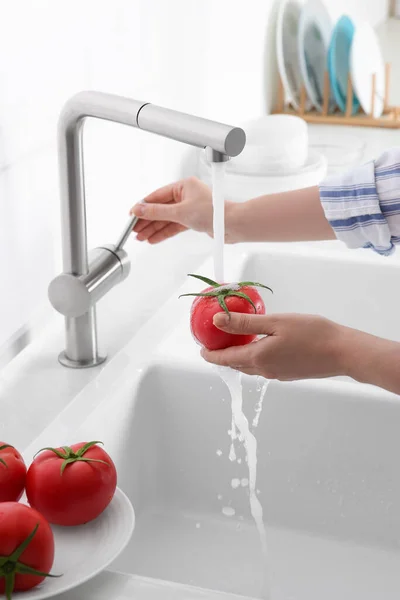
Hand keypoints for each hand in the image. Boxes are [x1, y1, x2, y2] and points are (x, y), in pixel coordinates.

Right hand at [131, 176, 232, 243]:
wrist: (231, 225)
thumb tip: (140, 210)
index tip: (132, 215)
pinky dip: (164, 232)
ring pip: (166, 219)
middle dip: (147, 220)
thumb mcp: (179, 212)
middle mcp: (186, 196)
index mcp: (183, 186)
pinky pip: (174, 226)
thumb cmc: (213, 212)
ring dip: (154, 228)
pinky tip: (153, 238)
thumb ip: (157, 212)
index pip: (157, 196)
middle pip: (160, 208)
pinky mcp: (193, 220)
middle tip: (134, 229)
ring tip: (141, 237)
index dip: (143, 206)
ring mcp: (189, 208)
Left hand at [201, 312, 346, 380]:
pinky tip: (259, 346)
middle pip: (236, 365)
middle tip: (214, 344)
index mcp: (258, 358)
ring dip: (238, 358)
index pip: (225, 359)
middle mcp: (265, 370)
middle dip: (222, 357)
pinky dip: (253, 358)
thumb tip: (217, 321)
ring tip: (234, 344)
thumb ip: (245, 323)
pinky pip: (263, 367)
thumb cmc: (312, 333)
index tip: (201, 349)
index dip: (210, 355)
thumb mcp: (275, 322)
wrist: (342, 352)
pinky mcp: (288, 374)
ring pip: (249, 368)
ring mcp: (277, 374)